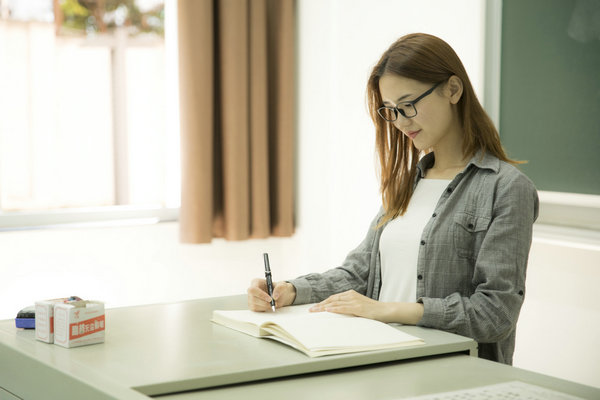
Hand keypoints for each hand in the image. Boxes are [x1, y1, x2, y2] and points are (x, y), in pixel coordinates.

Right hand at [247, 278, 295, 311]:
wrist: (280, 296)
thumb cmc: (279, 289)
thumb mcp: (282, 286)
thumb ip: (279, 288)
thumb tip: (274, 296)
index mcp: (256, 282)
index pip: (253, 289)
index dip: (260, 295)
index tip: (270, 299)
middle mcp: (252, 290)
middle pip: (253, 298)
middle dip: (264, 303)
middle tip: (273, 304)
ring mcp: (251, 298)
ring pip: (254, 305)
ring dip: (265, 306)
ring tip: (273, 304)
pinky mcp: (252, 305)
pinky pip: (256, 309)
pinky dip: (264, 309)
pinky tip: (269, 306)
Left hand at [309, 290, 424, 323]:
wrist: (385, 310)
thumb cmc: (372, 310)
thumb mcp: (358, 306)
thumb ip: (348, 307)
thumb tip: (337, 313)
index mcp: (350, 294)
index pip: (333, 298)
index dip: (323, 303)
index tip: (314, 307)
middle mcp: (351, 295)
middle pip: (332, 300)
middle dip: (320, 305)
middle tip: (310, 310)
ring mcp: (354, 301)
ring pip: (335, 303)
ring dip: (324, 307)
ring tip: (315, 311)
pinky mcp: (358, 307)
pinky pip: (344, 308)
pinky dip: (335, 309)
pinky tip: (327, 310)